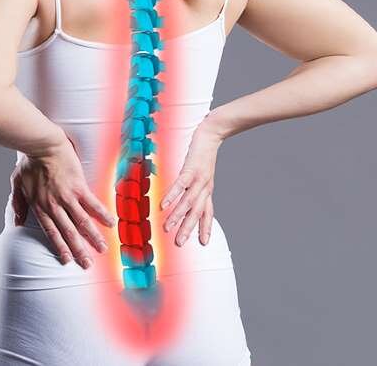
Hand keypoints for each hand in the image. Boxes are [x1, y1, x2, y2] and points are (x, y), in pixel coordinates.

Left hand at [10, 136, 116, 268]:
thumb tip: (17, 223)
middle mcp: (55, 206)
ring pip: (82, 222)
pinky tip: (111, 223)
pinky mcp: (79, 186)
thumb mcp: (17, 184)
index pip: (52, 232)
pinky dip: (102, 214)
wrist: (41, 144)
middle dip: (79, 250)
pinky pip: (93, 203)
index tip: (68, 261)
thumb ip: (18, 204)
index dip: (60, 248)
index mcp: (40, 207)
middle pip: (69, 233)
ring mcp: (68, 197)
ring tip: (103, 249)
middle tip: (88, 264)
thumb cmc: (29, 162)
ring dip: (93, 237)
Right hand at [160, 119, 223, 246]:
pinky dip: (172, 196)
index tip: (203, 243)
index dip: (205, 227)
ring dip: (177, 216)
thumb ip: (196, 184)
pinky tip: (163, 205)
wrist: (212, 133)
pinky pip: (180, 185)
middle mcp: (204, 188)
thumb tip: (188, 192)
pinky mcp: (190, 169)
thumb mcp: (203, 172)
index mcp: (207, 190)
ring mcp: (198, 179)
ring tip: (167, 228)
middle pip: (196, 212)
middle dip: (187, 229)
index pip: (207, 212)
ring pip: (188, 202)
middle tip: (179, 243)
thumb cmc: (204, 152)